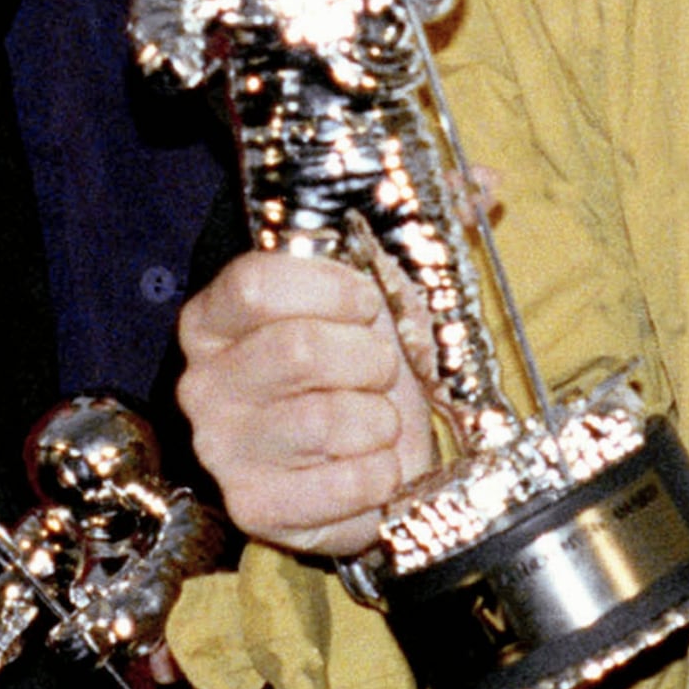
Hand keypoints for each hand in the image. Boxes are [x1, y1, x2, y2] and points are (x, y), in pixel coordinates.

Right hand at [177, 247, 434, 558]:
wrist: (354, 463)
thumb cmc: (357, 371)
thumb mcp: (380, 295)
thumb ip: (424, 229)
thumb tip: (486, 182)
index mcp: (214, 317)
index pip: (257, 284)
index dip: (331, 289)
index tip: (367, 303)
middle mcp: (203, 382)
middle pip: (300, 349)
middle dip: (371, 359)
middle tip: (381, 371)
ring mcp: (222, 449)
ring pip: (329, 419)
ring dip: (381, 421)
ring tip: (376, 422)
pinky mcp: (255, 507)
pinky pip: (347, 484)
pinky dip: (382, 476)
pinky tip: (373, 466)